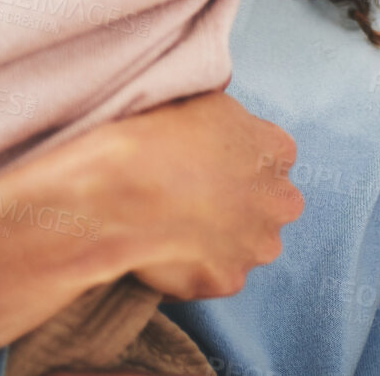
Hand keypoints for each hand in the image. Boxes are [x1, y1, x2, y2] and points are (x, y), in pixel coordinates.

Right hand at [0, 92, 302, 368]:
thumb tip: (213, 112)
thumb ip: (211, 115)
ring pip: (247, 243)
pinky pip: (216, 276)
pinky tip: (156, 255)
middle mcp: (275, 193)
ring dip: (217, 239)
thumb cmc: (130, 138)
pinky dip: (192, 271)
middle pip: (271, 203)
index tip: (208, 165)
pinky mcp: (227, 278)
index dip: (239, 159)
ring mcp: (255, 240)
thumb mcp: (177, 101)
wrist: (102, 196)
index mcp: (268, 142)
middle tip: (186, 202)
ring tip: (165, 229)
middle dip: (237, 204)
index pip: (278, 152)